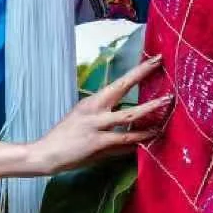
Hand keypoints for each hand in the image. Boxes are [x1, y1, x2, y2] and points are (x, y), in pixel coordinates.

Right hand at [30, 55, 171, 174]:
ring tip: (166, 102)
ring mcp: (95, 125)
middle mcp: (93, 109)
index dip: (137, 70)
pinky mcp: (97, 142)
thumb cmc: (65, 138)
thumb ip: (107, 123)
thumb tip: (131, 129)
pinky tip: (153, 135)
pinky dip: (140, 137)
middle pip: (121, 87)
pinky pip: (124, 139)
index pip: (118, 82)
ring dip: (149, 108)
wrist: (46, 153)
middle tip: (159, 63)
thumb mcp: (84, 124)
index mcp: (91, 102)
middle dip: (141, 73)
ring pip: (129, 114)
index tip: (154, 59)